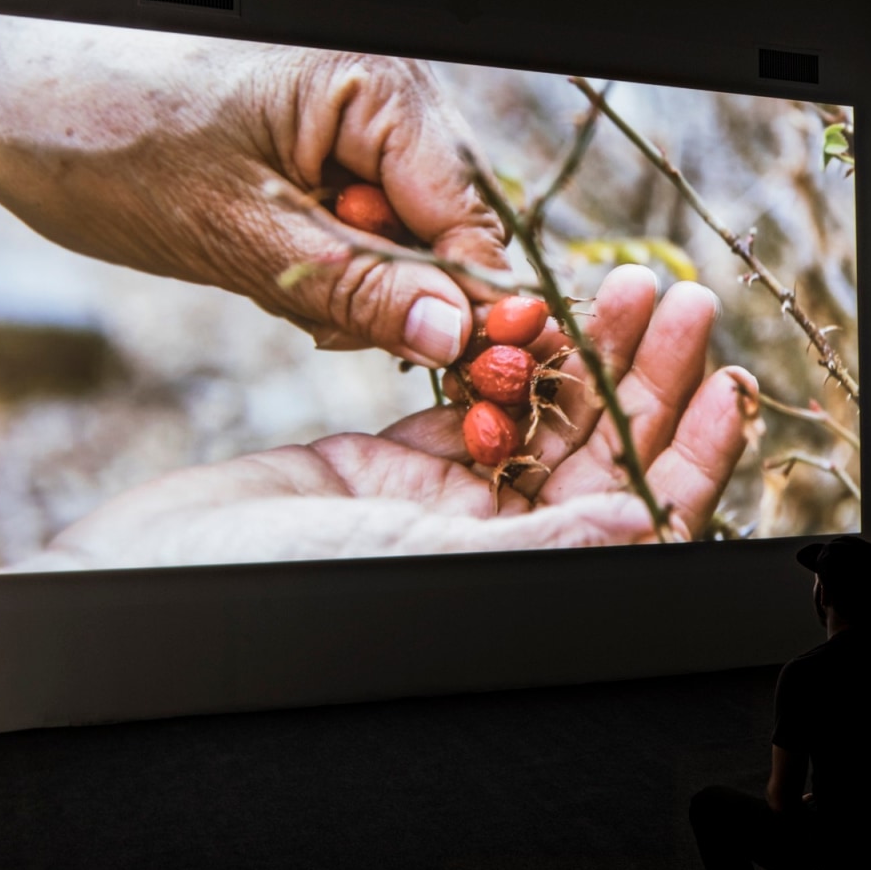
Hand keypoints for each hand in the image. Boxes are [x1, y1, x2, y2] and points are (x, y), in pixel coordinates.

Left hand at [0, 18, 509, 366]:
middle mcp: (378, 99)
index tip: (475, 371)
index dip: (474, 297)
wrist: (17, 107)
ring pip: (403, 239)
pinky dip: (326, 269)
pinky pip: (360, 232)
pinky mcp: (322, 156)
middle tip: (326, 320)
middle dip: (397, 292)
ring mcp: (351, 127)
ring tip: (273, 277)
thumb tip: (453, 334)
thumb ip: (356, 287)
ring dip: (354, 286)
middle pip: (445, 227)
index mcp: (373, 88)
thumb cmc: (110, 141)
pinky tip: (270, 267)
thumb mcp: (238, 233)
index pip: (467, 209)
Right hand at [14, 266, 756, 569]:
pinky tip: (536, 305)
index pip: (636, 516)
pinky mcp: (394, 462)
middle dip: (645, 378)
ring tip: (622, 284)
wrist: (147, 572)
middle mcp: (494, 544)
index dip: (688, 453)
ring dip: (587, 353)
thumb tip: (644, 523)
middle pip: (598, 455)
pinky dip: (508, 350)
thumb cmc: (265, 585)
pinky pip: (472, 399)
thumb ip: (533, 544)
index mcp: (517, 574)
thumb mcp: (416, 564)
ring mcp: (445, 502)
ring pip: (542, 419)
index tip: (723, 382)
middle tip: (678, 300)